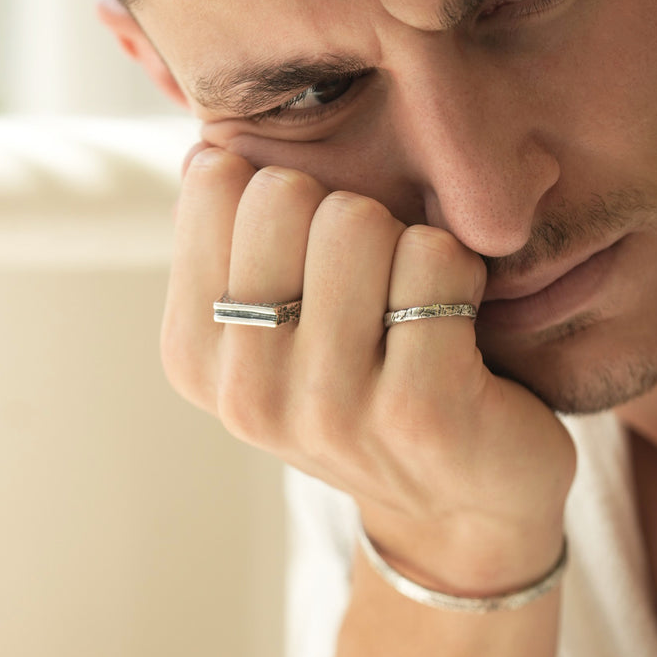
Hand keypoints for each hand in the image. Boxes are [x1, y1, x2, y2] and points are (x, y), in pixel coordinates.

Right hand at [162, 148, 575, 595]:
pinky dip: (462, 275)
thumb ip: (236, 238)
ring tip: (413, 308)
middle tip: (373, 284)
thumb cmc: (369, 382)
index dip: (284, 192)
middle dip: (345, 214)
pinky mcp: (418, 412)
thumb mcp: (277, 323)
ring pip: (359, 221)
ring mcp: (327, 410)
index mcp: (194, 357)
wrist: (461, 506)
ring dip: (406, 244)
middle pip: (283, 193)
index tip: (311, 255)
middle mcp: (245, 391)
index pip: (214, 181)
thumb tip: (207, 150)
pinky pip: (436, 259)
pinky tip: (458, 329)